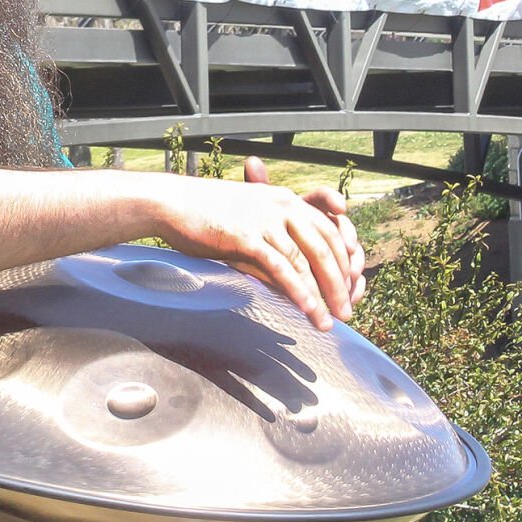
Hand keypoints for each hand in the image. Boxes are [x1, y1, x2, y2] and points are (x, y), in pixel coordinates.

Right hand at [160, 158, 364, 331]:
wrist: (171, 203)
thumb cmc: (206, 214)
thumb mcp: (248, 221)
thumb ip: (271, 244)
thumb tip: (288, 279)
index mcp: (285, 199)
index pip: (329, 231)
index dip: (343, 262)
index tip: (349, 288)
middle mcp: (282, 206)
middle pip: (325, 248)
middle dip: (339, 284)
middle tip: (347, 313)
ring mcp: (266, 221)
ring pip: (307, 262)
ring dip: (322, 296)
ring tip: (329, 322)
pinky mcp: (248, 237)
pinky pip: (282, 269)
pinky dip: (300, 292)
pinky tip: (308, 312)